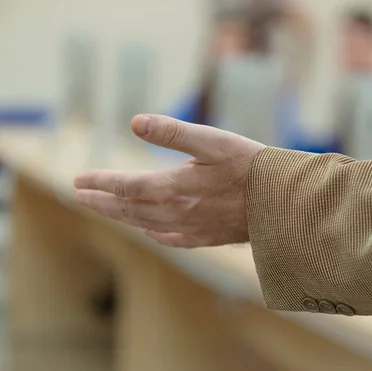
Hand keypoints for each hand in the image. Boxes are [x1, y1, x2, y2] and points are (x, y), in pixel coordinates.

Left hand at [74, 115, 265, 247]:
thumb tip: (136, 122)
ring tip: (105, 211)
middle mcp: (177, 212)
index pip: (126, 186)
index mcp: (174, 187)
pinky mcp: (209, 237)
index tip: (79, 180)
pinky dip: (155, 234)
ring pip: (146, 224)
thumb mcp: (214, 141)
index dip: (101, 182)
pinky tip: (151, 232)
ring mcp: (192, 228)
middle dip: (102, 202)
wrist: (284, 203)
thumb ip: (173, 133)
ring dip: (121, 217)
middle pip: (129, 209)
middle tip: (80, 197)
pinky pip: (173, 239)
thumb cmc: (252, 167)